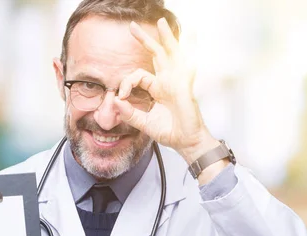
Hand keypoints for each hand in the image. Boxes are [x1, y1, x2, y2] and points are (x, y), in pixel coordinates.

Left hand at [114, 18, 219, 163]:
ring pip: (171, 53)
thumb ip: (129, 114)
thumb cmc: (170, 132)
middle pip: (156, 55)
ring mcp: (177, 82)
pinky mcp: (184, 86)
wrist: (186, 142)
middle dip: (145, 40)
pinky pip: (185, 67)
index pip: (138, 76)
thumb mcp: (144, 123)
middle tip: (132, 27)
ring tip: (161, 21)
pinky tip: (191, 36)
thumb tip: (115, 101)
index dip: (127, 83)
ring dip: (166, 37)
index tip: (121, 96)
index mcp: (158, 89)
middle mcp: (168, 82)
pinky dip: (188, 51)